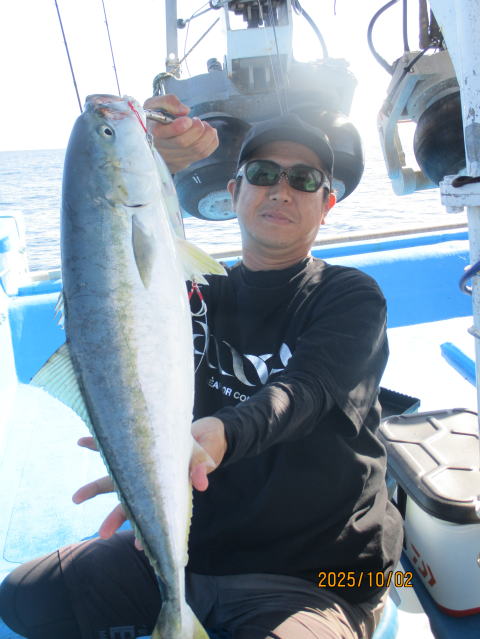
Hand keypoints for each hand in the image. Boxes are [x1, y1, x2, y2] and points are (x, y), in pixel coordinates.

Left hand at [72, 418, 226, 539]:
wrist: (201, 432)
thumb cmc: (202, 449)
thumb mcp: (204, 457)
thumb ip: (201, 469)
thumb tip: (202, 482)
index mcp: (163, 488)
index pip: (151, 512)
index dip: (144, 529)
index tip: (138, 546)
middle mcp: (147, 482)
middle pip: (128, 502)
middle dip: (115, 518)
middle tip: (102, 534)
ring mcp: (139, 467)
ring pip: (114, 480)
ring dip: (94, 489)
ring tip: (76, 499)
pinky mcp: (135, 446)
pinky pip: (113, 446)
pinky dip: (96, 444)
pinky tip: (81, 442)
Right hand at [144, 94, 218, 172]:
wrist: (152, 137)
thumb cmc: (155, 119)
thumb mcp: (154, 104)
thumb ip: (167, 101)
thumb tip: (185, 110)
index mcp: (152, 133)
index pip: (163, 135)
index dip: (179, 127)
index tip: (188, 119)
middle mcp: (161, 150)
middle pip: (183, 143)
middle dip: (197, 129)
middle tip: (197, 120)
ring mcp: (173, 159)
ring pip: (196, 150)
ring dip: (207, 135)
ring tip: (205, 125)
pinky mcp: (183, 163)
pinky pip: (203, 154)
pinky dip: (211, 142)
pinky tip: (208, 134)